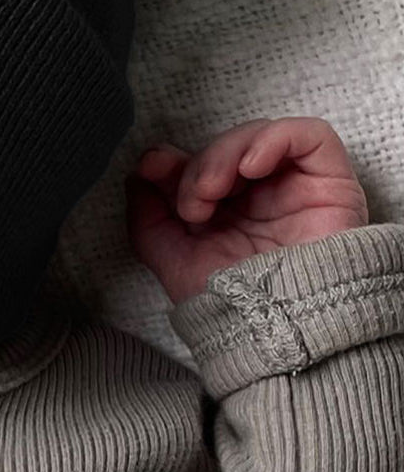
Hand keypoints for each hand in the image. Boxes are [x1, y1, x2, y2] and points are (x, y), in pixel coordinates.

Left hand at [124, 117, 369, 305]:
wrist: (280, 335)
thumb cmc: (234, 307)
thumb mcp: (173, 260)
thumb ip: (148, 217)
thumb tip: (139, 173)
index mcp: (229, 213)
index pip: (200, 163)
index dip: (173, 160)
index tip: (151, 171)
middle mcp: (264, 198)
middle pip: (227, 147)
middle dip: (199, 164)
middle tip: (192, 202)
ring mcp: (298, 189)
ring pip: (260, 136)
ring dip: (226, 152)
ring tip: (212, 190)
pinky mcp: (332, 184)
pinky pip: (311, 136)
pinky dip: (274, 139)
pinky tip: (250, 167)